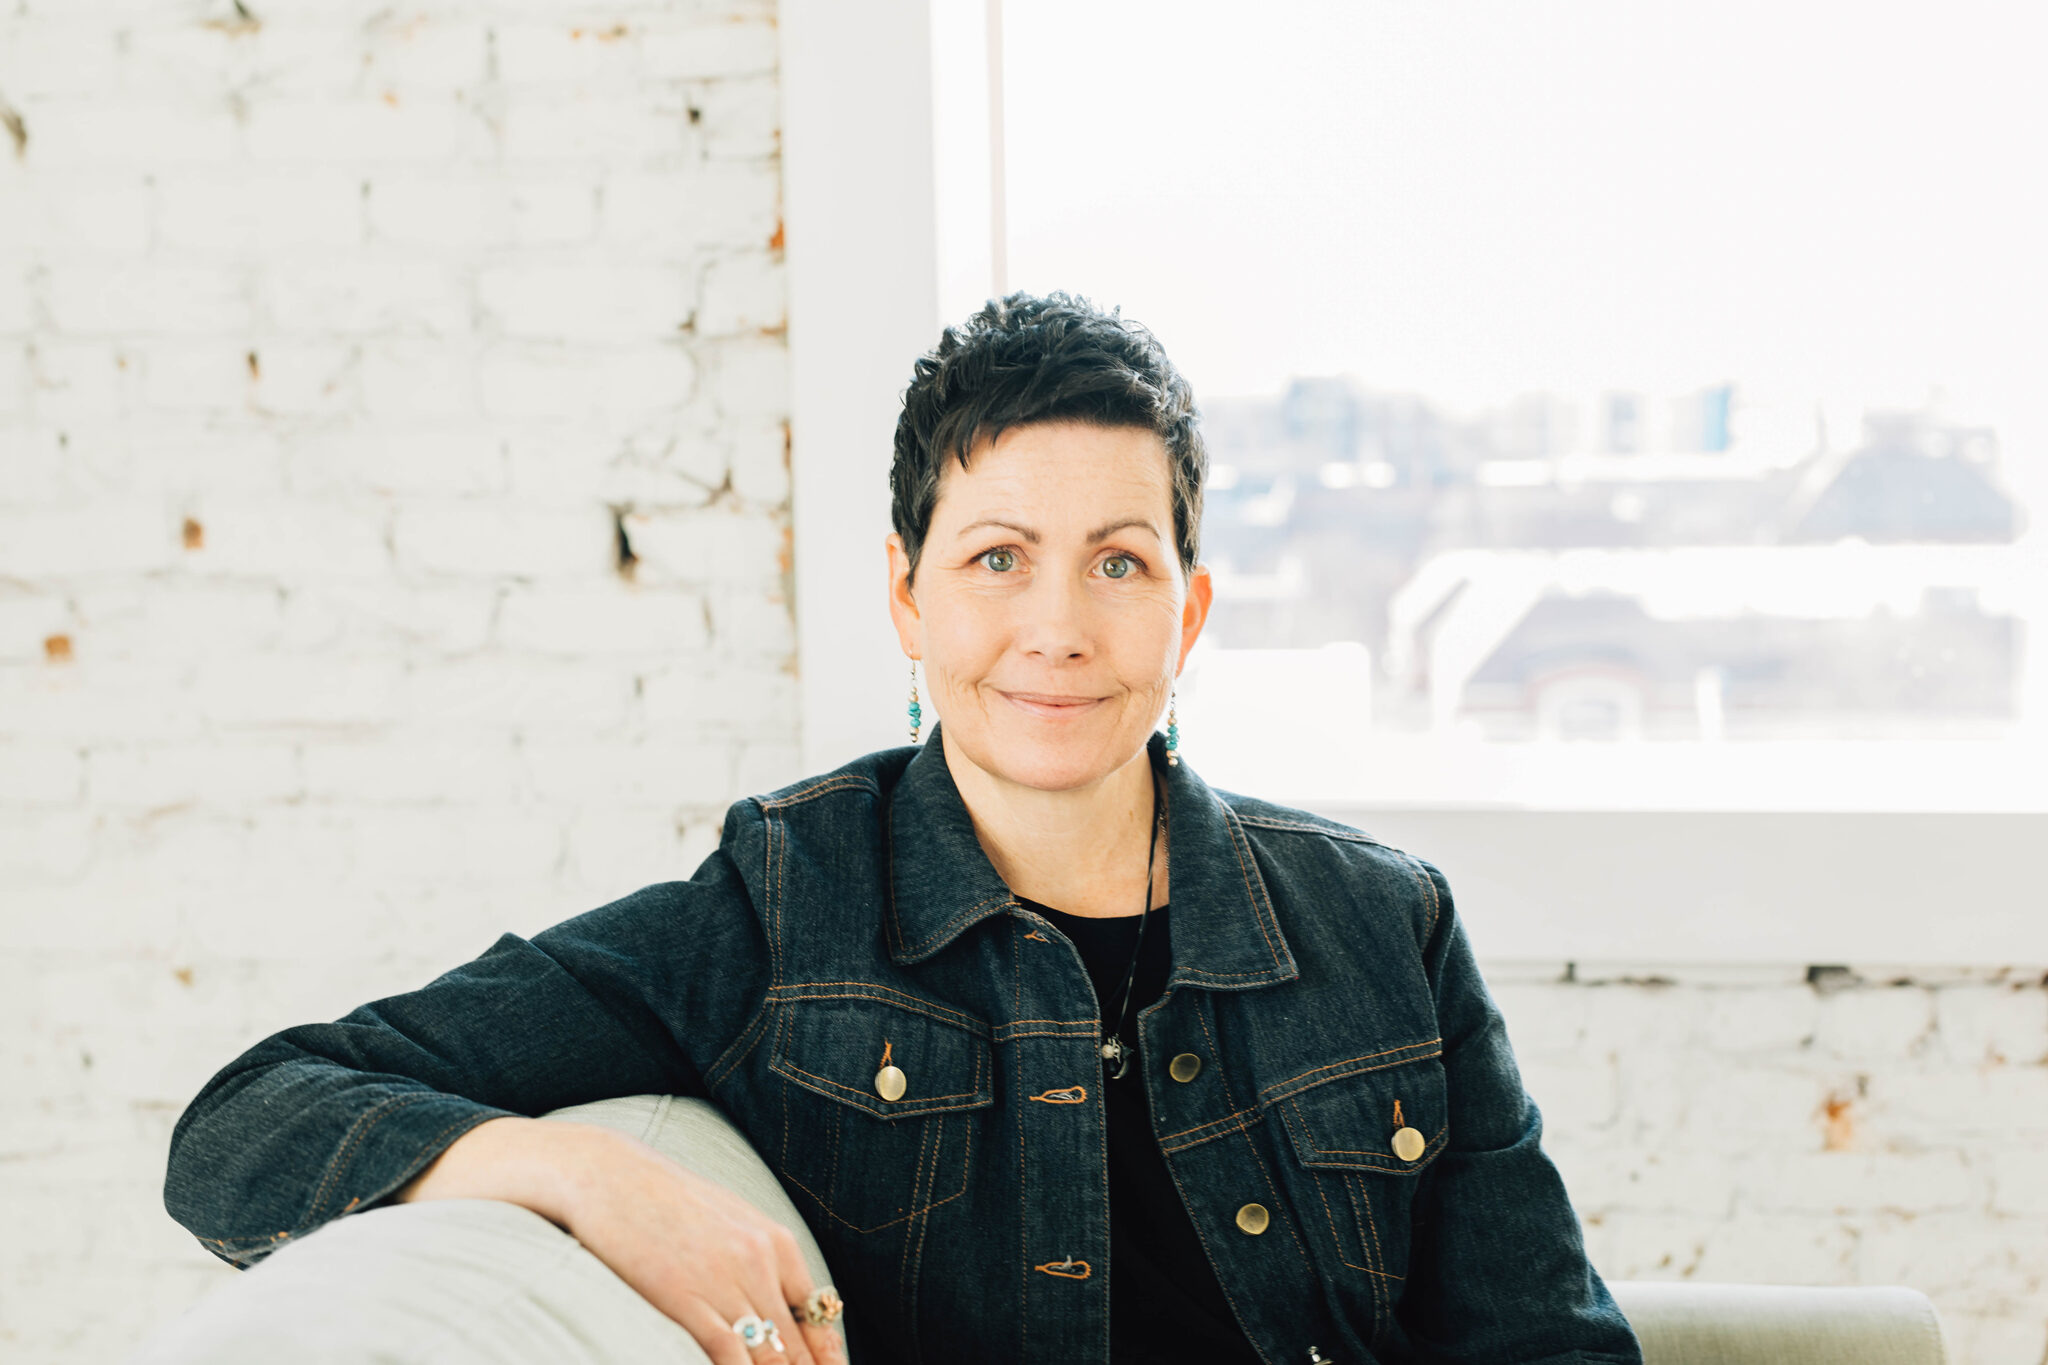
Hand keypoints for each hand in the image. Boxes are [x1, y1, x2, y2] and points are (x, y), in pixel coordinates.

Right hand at [560, 1126, 845, 1364]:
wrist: (610, 1176)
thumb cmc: (667, 1199)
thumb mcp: (730, 1218)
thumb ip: (760, 1257)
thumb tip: (780, 1301)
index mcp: (775, 1241)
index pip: (817, 1313)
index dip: (825, 1353)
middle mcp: (758, 1262)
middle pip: (794, 1342)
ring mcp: (722, 1281)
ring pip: (767, 1354)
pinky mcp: (684, 1299)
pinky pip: (726, 1352)